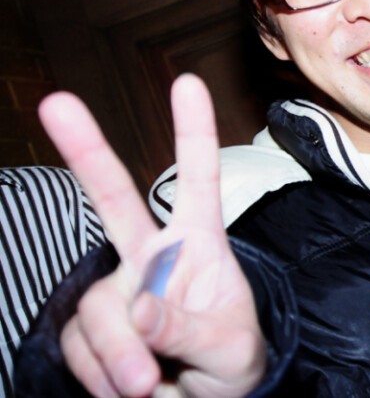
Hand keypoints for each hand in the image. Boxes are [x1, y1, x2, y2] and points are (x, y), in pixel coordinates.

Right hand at [38, 74, 264, 396]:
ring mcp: (117, 289)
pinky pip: (80, 347)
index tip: (187, 82)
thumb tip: (137, 310)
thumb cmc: (231, 360)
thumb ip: (186, 328)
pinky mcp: (89, 327)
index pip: (198, 182)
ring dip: (119, 356)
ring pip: (99, 310)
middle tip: (57, 103)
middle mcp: (153, 256)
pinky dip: (102, 376)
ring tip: (148, 383)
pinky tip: (131, 386)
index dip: (193, 133)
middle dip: (87, 152)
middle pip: (114, 200)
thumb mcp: (229, 348)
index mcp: (200, 244)